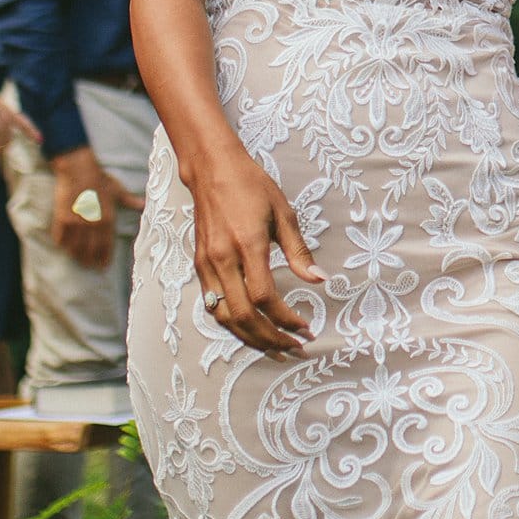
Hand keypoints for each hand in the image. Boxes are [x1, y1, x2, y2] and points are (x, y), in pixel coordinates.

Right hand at [48, 145, 141, 271]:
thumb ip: (130, 201)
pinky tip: (65, 247)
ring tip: (78, 260)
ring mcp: (75, 223)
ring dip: (76, 256)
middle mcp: (91, 224)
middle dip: (90, 261)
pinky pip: (61, 238)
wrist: (77, 169)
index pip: (106, 246)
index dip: (104, 258)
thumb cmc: (99, 178)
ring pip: (74, 248)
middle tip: (90, 267)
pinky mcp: (61, 219)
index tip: (103, 266)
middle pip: (89, 251)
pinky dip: (63, 244)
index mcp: (107, 219)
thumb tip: (143, 205)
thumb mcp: (117, 190)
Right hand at [181, 148, 320, 357]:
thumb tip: (320, 280)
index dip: (285, 319)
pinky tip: (251, 330)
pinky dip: (232, 324)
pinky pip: (213, 306)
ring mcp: (206, 265)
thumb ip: (299, 251)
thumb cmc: (252, 186)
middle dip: (270, 338)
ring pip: (224, 318)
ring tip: (276, 348)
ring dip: (250, 338)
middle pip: (243, 316)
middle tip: (295, 347)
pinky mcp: (199, 266)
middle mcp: (223, 259)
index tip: (305, 327)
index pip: (264, 297)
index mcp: (247, 244)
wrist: (212, 169)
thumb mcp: (283, 213)